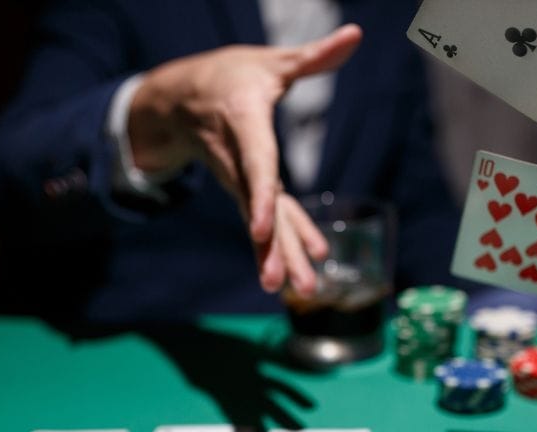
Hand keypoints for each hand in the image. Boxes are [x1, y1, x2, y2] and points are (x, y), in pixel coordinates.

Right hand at [127, 25, 362, 295]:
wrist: (181, 98)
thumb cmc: (229, 75)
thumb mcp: (270, 62)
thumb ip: (313, 56)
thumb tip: (356, 35)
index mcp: (242, 122)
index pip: (254, 165)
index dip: (258, 198)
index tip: (259, 230)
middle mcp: (237, 160)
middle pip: (256, 209)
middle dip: (272, 248)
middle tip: (287, 285)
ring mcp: (238, 180)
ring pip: (259, 223)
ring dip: (278, 257)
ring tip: (297, 291)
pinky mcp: (243, 191)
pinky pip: (264, 221)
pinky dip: (282, 244)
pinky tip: (300, 271)